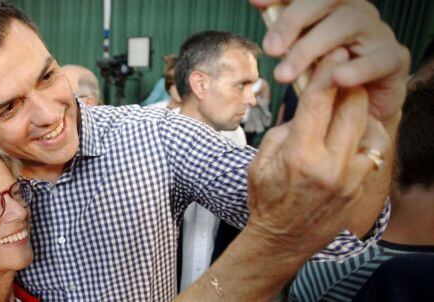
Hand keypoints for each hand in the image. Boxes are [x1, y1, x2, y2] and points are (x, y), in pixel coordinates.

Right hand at [246, 48, 389, 254]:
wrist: (282, 240)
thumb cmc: (266, 199)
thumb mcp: (261, 161)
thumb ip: (284, 131)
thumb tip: (305, 108)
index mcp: (299, 155)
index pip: (318, 102)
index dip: (326, 73)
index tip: (331, 55)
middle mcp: (329, 165)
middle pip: (351, 107)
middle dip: (348, 82)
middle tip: (344, 67)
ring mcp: (349, 177)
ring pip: (368, 126)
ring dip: (359, 107)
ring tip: (348, 99)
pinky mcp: (360, 187)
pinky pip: (373, 150)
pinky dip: (366, 134)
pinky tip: (355, 129)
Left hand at [251, 0, 409, 121]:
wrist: (361, 110)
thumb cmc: (325, 78)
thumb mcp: (299, 58)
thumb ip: (284, 36)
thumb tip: (259, 11)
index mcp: (329, 7)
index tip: (256, 2)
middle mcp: (355, 12)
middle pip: (327, 0)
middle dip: (292, 21)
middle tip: (270, 48)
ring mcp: (377, 32)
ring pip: (347, 24)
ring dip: (311, 48)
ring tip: (284, 75)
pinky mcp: (395, 58)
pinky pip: (378, 59)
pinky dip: (357, 69)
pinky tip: (338, 78)